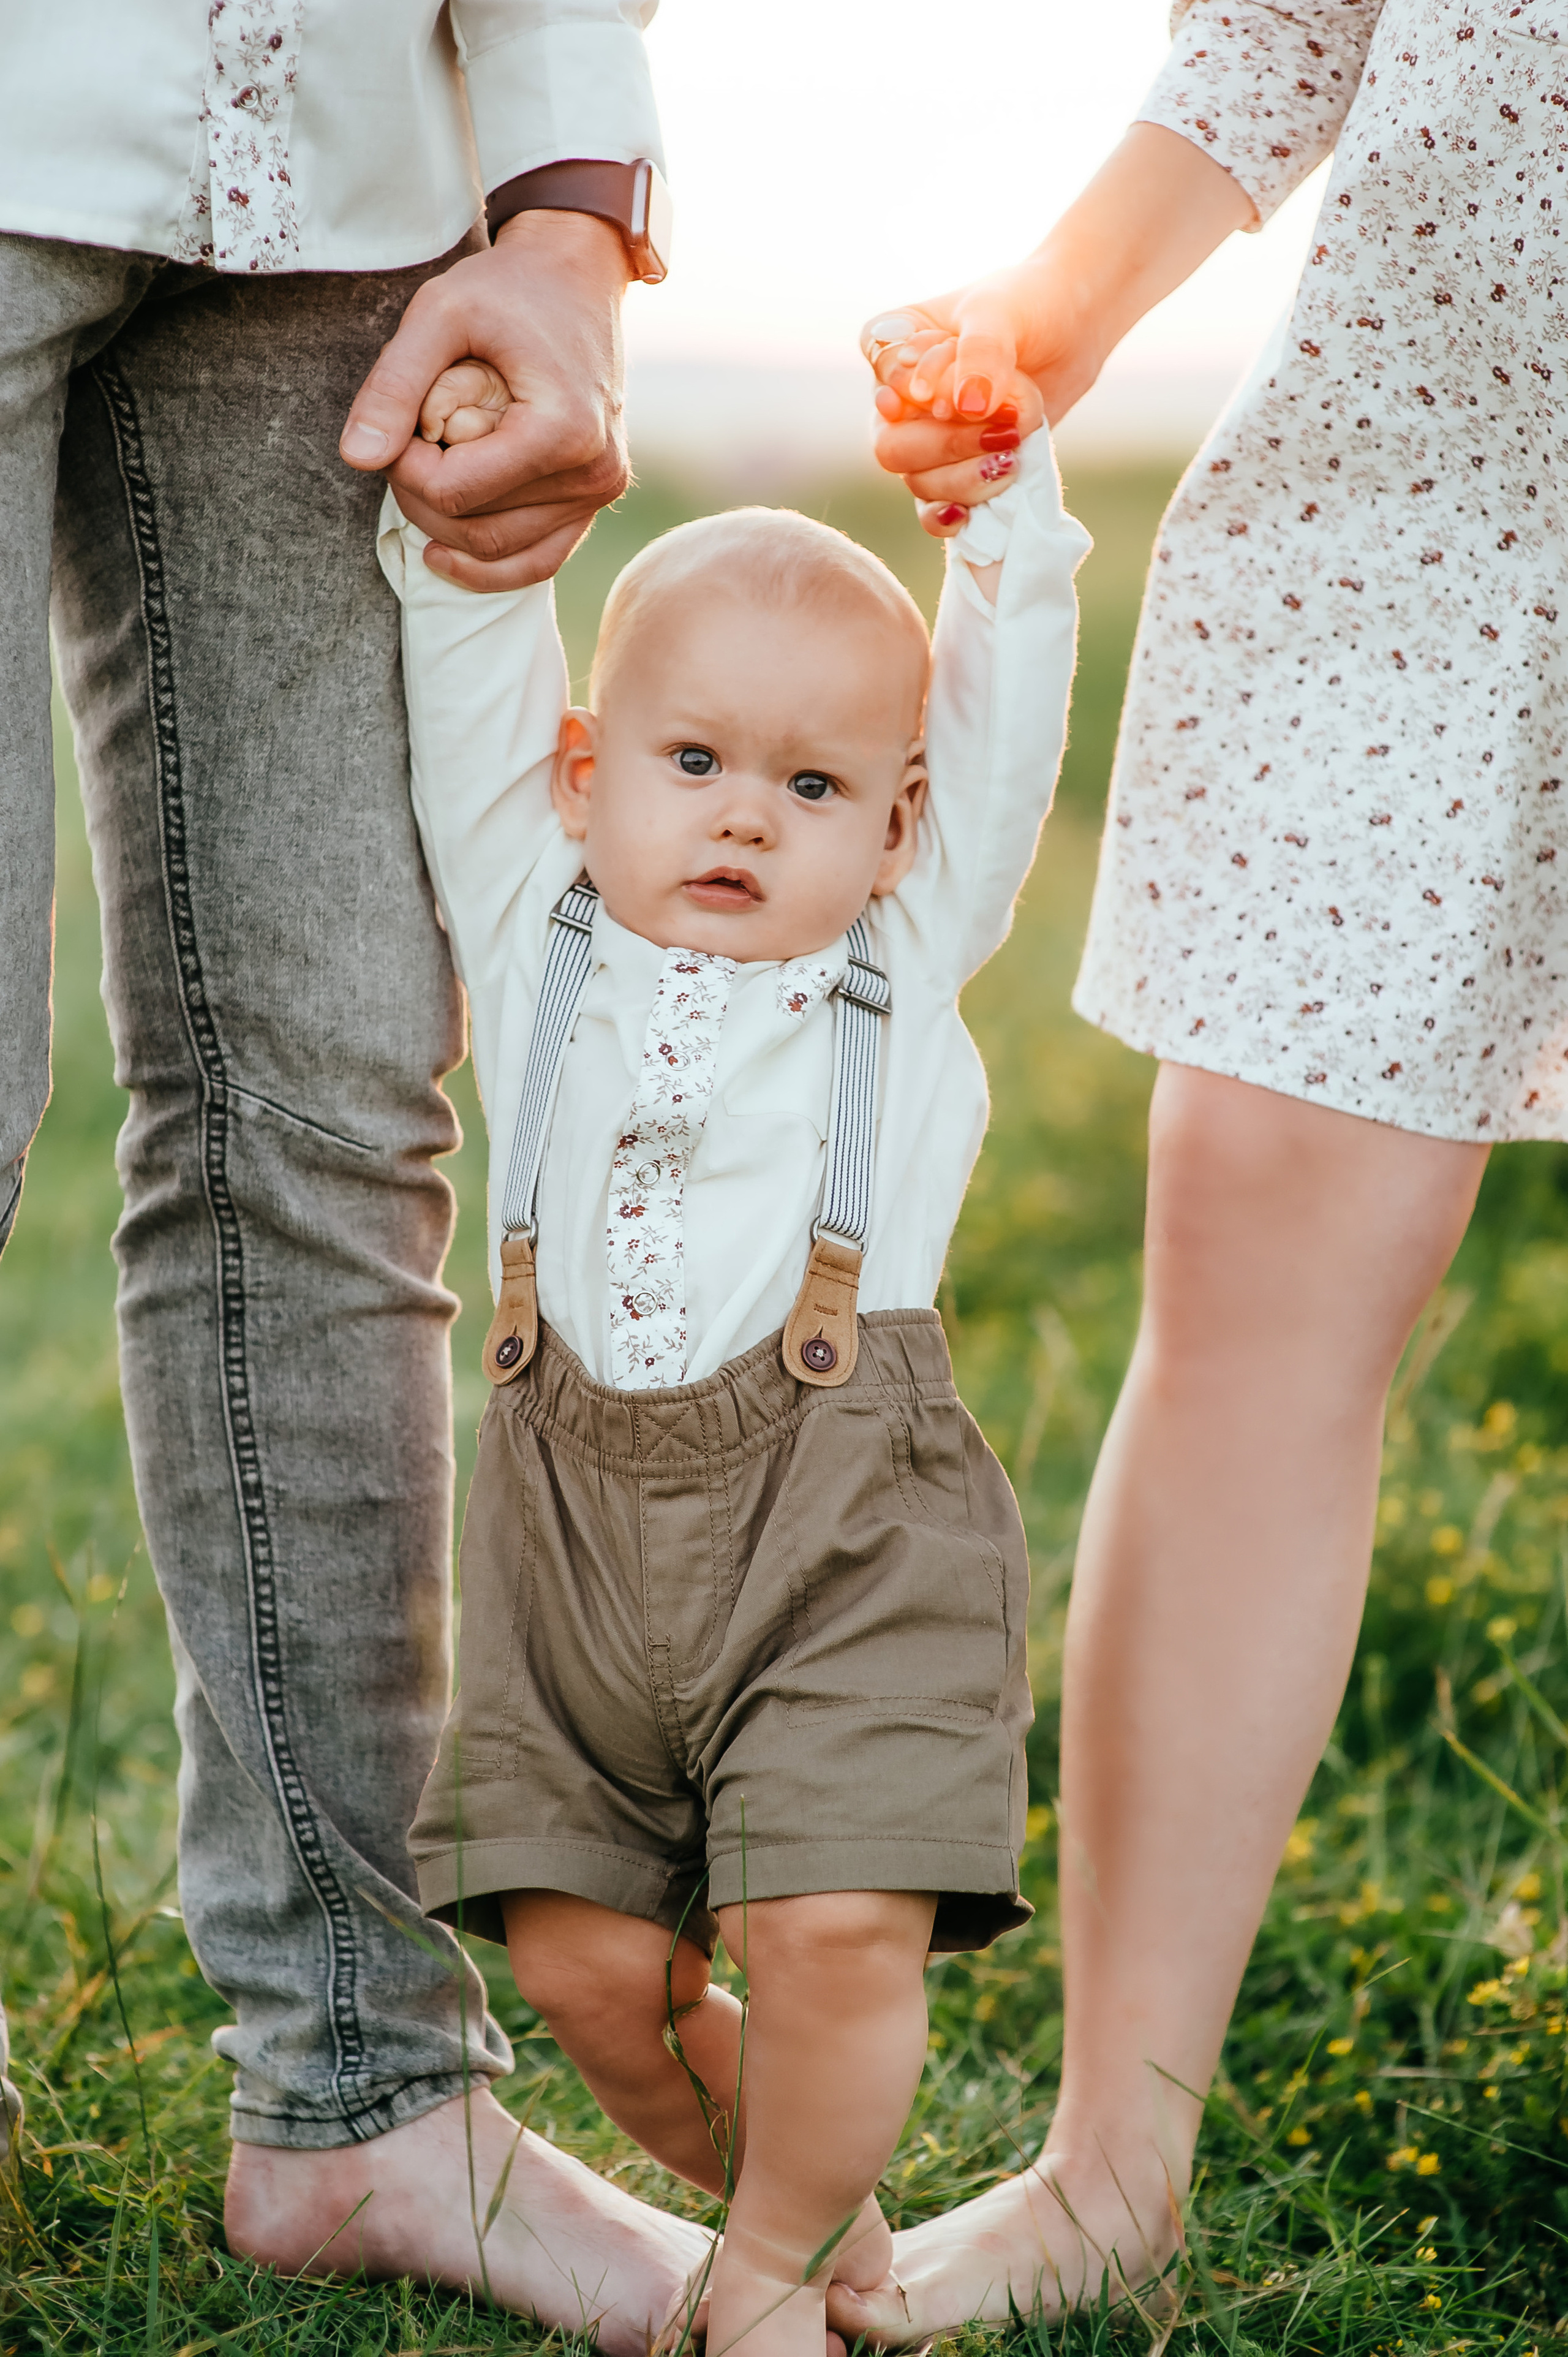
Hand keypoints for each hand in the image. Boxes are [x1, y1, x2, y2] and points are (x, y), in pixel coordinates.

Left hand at [340, 210, 631, 589]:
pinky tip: (440, 553)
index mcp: (562, 430)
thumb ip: (394, 385)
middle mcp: (592, 473)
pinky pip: (537, 561)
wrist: (578, 275)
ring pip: (499, 552)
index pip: (456, 492)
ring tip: (425, 472)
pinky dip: (486, 567)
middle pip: (475, 529)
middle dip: (421, 497)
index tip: (394, 424)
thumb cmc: (509, 286)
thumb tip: (356, 458)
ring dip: (446, 524)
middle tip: (403, 443)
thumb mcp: (438, 313)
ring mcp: (598, 493)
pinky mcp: (594, 501)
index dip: (405, 468)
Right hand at [861, 123, 1256, 528]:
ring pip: (919, 482)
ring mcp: (924, 440)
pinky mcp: (954, 470)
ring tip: (1014, 451)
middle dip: (947, 445)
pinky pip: (933, 511)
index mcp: (894, 344)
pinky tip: (966, 516)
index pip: (882, 374)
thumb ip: (981, 354)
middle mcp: (898, 399)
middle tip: (1002, 429)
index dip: (912, 389)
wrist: (1072, 331)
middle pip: (891, 447)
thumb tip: (967, 407)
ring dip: (967, 476)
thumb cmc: (1028, 307)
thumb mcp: (1001, 315)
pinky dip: (948, 518)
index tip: (953, 389)